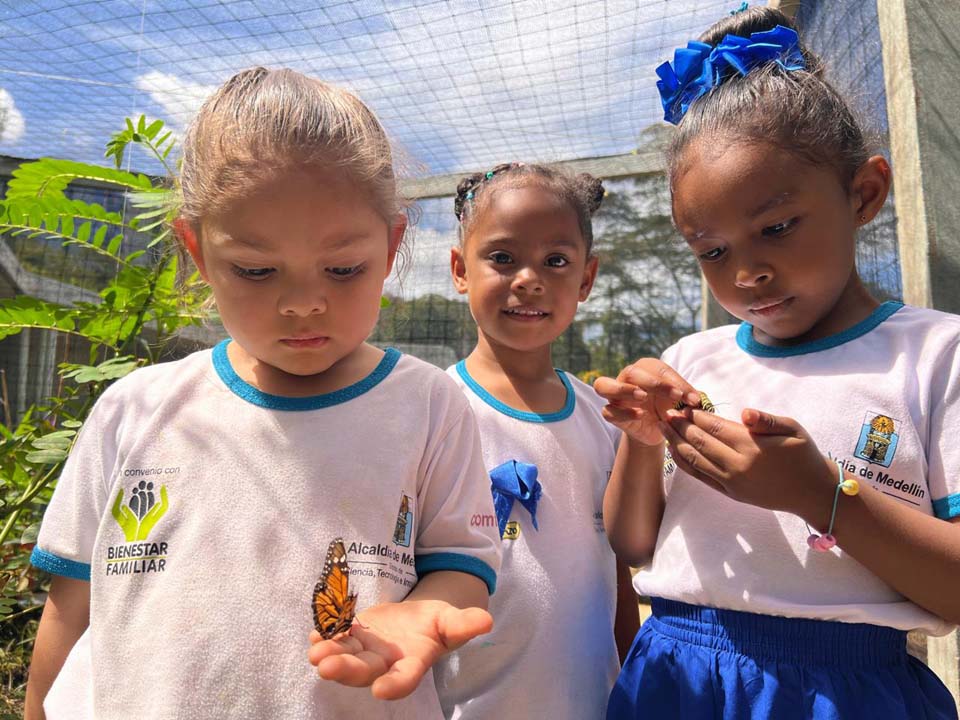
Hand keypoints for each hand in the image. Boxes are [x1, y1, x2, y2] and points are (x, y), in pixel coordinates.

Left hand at [308, 599, 492, 699]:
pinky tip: (314, 633)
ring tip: (315, 651)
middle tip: (325, 667)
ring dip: (329, 655)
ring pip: (346, 658)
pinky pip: (337, 640)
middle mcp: (386, 663)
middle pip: (365, 672)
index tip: (381, 690)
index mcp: (413, 663)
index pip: (404, 679)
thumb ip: (465, 623)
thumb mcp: (452, 621)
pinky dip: (325, 637)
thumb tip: (486, 620)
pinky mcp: (354, 636)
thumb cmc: (438, 624)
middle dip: (346, 670)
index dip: (394, 685)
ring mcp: (367, 651)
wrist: (419, 619)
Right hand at [594, 358, 701, 446]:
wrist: (659, 430)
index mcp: (646, 369)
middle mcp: (627, 378)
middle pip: (631, 372)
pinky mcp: (611, 413)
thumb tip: (700, 400)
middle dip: (654, 382)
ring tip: (643, 397)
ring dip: (623, 389)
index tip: (693, 398)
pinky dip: (622, 413)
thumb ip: (691, 398)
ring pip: (603, 385)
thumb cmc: (670, 408)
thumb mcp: (683, 402)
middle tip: (676, 395)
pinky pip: (608, 411)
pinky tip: (640, 415)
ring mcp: (615, 396)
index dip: (676, 381)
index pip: (658, 368)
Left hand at [659, 406, 835, 520]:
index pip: (714, 427)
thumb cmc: (803, 454)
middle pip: (699, 442)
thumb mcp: (793, 429)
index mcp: (752, 446)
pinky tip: (675, 451)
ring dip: (676, 443)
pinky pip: (700, 476)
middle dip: (680, 426)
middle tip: (665, 413)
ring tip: (663, 429)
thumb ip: (766, 420)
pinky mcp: (730, 493)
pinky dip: (684, 463)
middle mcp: (737, 465)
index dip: (695, 416)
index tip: (682, 406)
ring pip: (695, 460)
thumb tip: (744, 413)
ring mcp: (732, 482)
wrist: (812, 492)